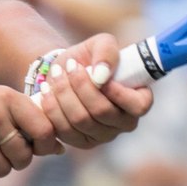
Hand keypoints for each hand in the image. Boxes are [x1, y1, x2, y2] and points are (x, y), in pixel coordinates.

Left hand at [38, 34, 153, 148]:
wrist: (66, 71)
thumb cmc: (90, 57)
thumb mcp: (101, 43)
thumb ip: (107, 52)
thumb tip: (101, 74)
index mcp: (138, 100)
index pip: (138, 106)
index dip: (119, 93)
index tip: (98, 74)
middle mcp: (124, 123)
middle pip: (102, 112)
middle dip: (81, 86)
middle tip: (71, 66)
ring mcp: (103, 136)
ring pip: (81, 120)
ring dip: (64, 93)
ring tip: (57, 73)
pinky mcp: (80, 142)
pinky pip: (64, 130)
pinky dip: (52, 108)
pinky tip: (47, 90)